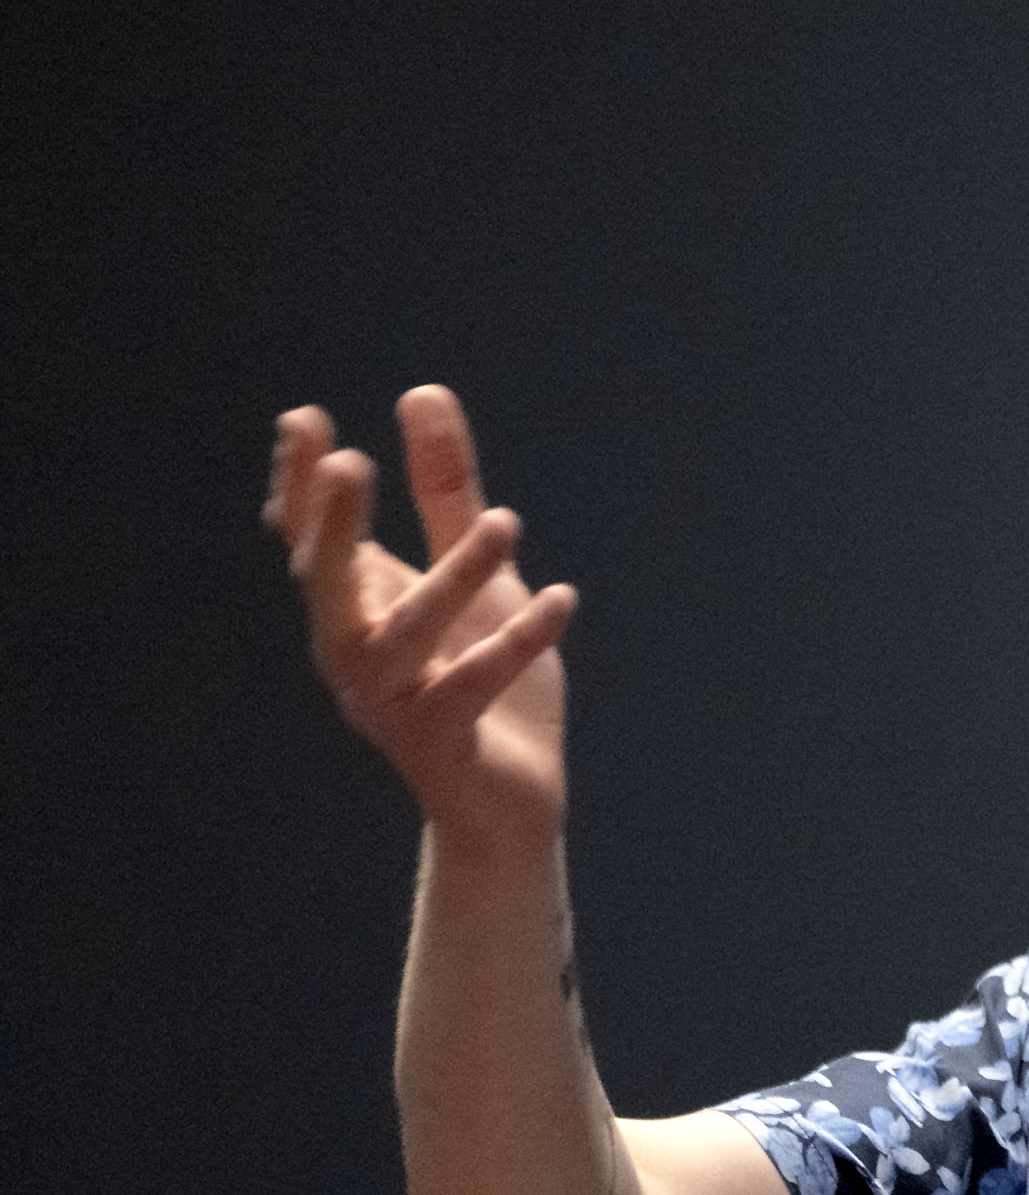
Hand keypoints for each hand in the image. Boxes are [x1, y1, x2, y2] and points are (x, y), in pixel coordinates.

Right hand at [266, 386, 574, 850]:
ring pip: (404, 638)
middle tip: (350, 462)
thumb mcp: (475, 576)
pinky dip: (517, 644)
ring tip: (507, 521)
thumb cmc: (483, 683)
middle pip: (327, 586)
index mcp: (358, 610)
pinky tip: (562, 599)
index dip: (301, 486)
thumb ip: (449, 494)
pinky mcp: (441, 744)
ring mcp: (392, 703)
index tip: (304, 420)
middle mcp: (357, 655)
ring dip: (453, 579)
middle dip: (332, 527)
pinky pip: (473, 688)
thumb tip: (422, 392)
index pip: (311, 540)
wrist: (510, 802)